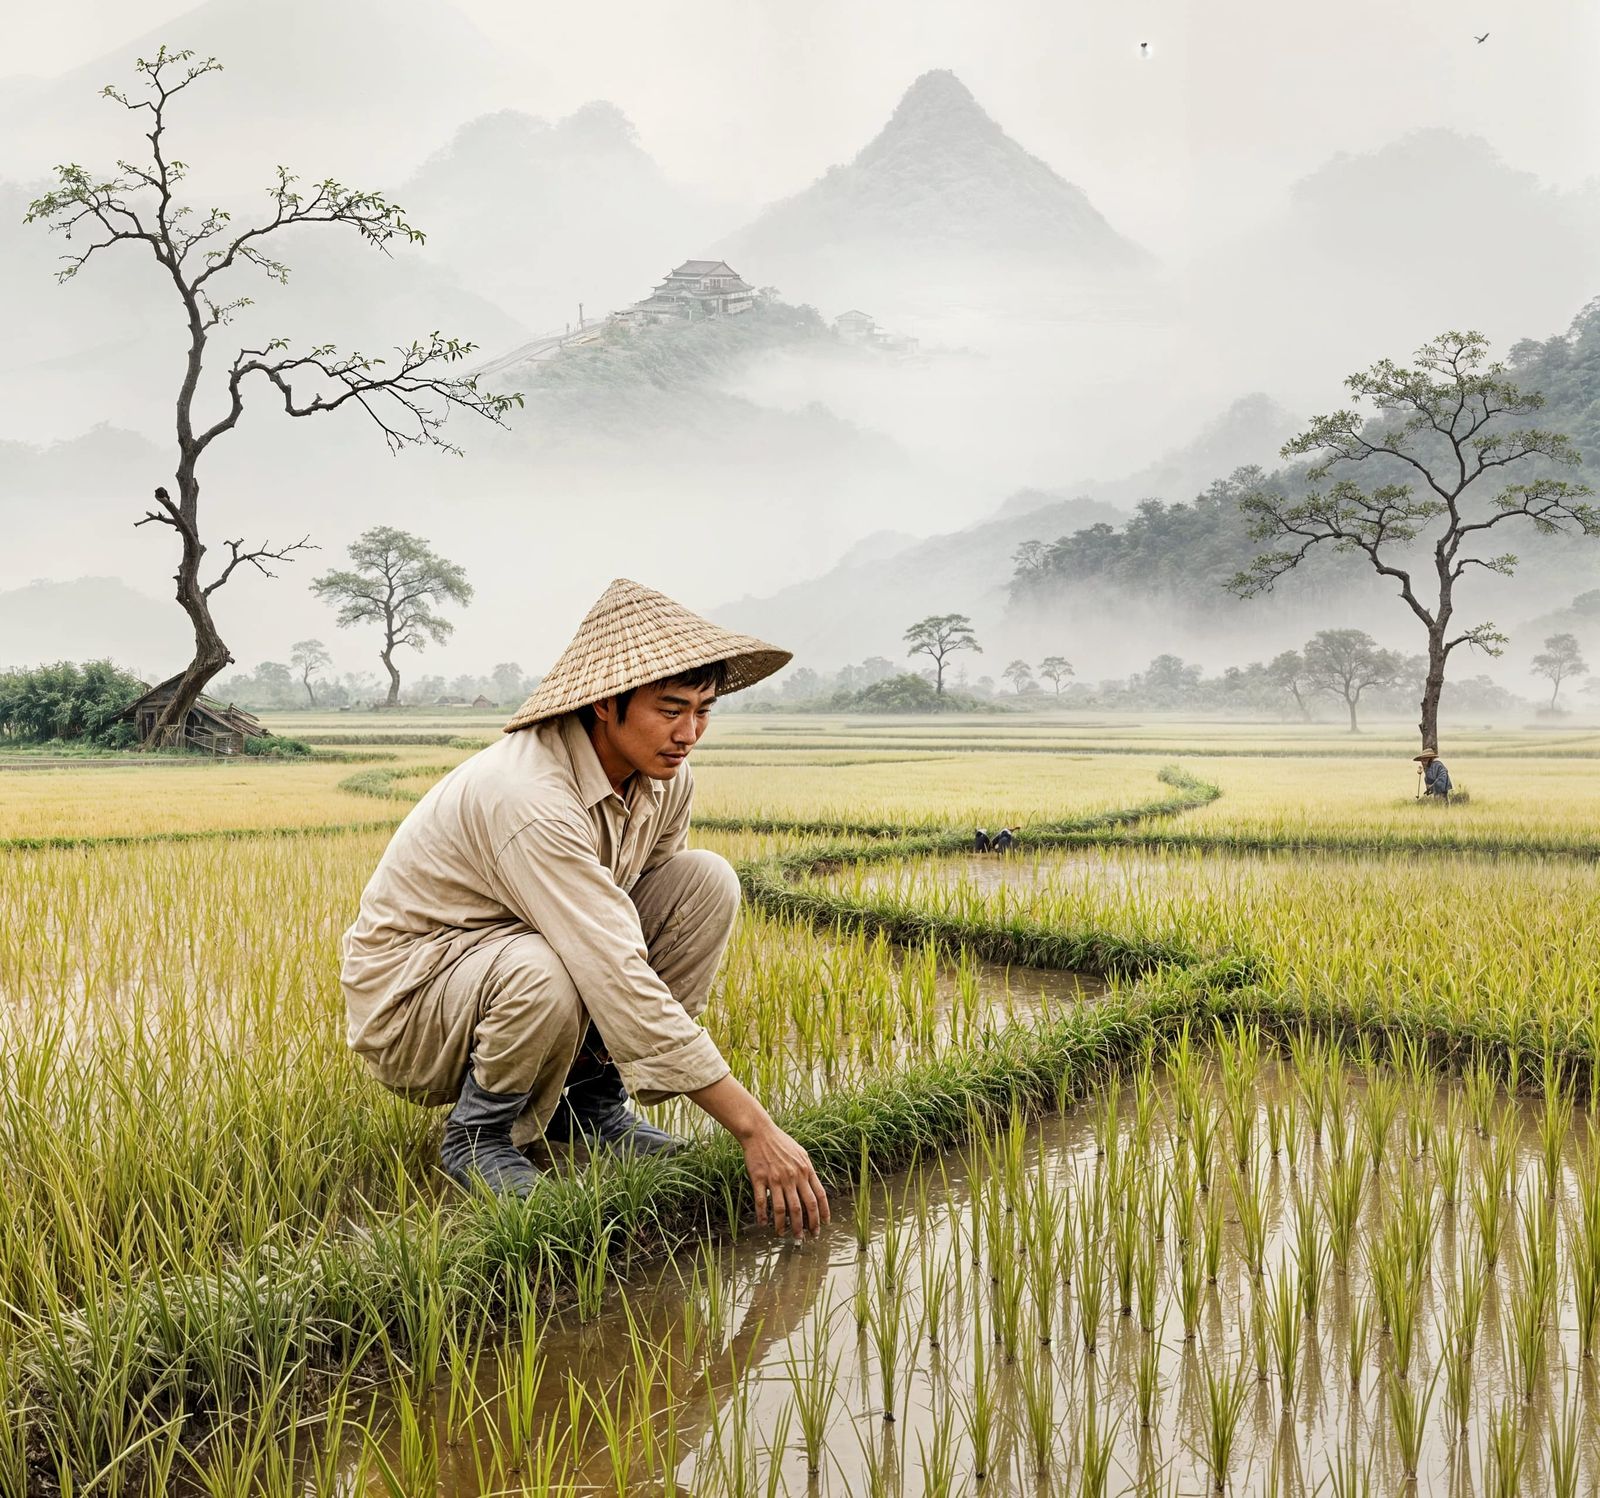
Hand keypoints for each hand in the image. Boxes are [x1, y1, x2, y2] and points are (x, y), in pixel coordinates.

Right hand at [686, 1072, 830, 1235]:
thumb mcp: (801, 1154)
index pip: (819, 1196)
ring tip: (784, 1235)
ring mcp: (776, 1178)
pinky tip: (763, 1224)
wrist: (760, 1132)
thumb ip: (808, 1171)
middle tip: (804, 1238)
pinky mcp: (759, 1178)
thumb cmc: (781, 1143)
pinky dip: (763, 1215)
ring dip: (784, 1225)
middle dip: (805, 1225)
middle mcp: (793, 1176)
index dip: (822, 1213)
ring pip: (783, 1209)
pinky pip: (762, 1201)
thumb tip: (814, 1189)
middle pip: (803, 1207)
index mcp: (805, 1170)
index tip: (823, 1225)